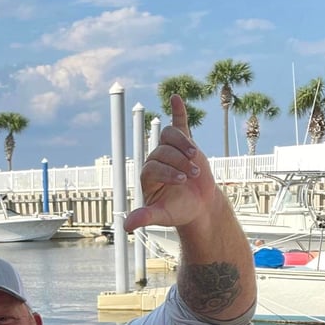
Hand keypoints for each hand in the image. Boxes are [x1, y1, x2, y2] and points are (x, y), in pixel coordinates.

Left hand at [124, 95, 215, 231]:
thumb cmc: (178, 211)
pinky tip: (175, 98)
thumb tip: (126, 226)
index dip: (168, 172)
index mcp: (147, 175)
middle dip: (180, 163)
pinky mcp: (185, 143)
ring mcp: (170, 150)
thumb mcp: (162, 215)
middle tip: (193, 176)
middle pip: (162, 151)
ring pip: (170, 136)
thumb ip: (145, 216)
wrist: (198, 206)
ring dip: (184, 145)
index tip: (183, 182)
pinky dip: (178, 111)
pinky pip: (179, 124)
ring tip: (195, 158)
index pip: (153, 165)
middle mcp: (155, 160)